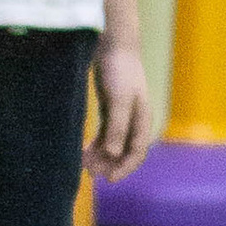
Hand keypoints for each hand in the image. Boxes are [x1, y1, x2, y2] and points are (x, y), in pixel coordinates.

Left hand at [93, 44, 154, 176]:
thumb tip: (113, 152)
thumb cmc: (119, 71)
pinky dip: (95, 142)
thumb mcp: (118, 100)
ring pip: (112, 142)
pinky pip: (104, 132)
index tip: (109, 180)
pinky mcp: (109, 107)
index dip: (125, 168)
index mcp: (142, 120)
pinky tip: (83, 150)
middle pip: (123, 150)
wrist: (114, 46)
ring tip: (84, 165)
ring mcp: (121, 114)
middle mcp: (134, 120)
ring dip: (101, 156)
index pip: (136, 152)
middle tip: (91, 174)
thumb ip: (117, 126)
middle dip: (109, 164)